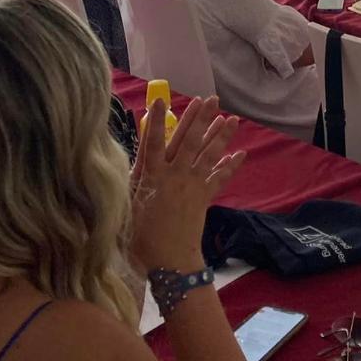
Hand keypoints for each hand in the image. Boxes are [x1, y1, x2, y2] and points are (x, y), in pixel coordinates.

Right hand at [128, 96, 244, 274]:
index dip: (155, 120)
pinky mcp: (203, 197)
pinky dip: (230, 166)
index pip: (153, 141)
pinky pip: (219, 178)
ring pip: (208, 154)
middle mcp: (174, 175)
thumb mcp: (125, 207)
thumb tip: (119, 164)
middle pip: (188, 141)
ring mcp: (191, 185)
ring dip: (220, 136)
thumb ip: (127, 184)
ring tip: (232, 119)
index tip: (160, 99)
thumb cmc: (139, 238)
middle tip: (211, 100)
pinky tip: (240, 154)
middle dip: (200, 118)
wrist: (168, 261)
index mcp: (151, 176)